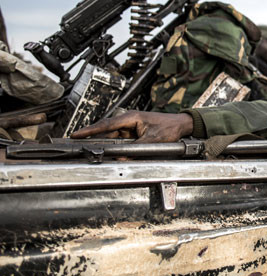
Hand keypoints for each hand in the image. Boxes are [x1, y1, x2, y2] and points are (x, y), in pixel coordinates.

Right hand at [71, 111, 193, 142]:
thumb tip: (122, 157)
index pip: (106, 124)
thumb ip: (136, 150)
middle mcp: (129, 120)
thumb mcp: (153, 140)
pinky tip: (109, 151)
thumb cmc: (169, 127)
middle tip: (77, 143)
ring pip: (112, 136)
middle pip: (106, 130)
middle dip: (93, 137)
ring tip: (90, 149)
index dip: (90, 130)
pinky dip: (114, 145)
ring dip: (104, 143)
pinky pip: (120, 139)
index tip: (76, 134)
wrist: (181, 125)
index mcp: (131, 117)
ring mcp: (131, 126)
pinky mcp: (134, 132)